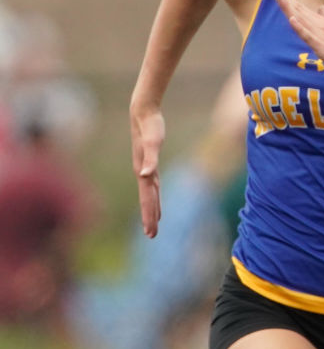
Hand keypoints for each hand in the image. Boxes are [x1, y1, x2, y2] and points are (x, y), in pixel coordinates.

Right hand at [131, 106, 165, 237]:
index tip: (150, 231)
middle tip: (151, 235)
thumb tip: (146, 174)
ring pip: (149, 194)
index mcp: (144, 172)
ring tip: (153, 224)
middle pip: (147, 200)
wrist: (143, 113)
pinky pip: (153, 185)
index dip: (149, 215)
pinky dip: (155, 196)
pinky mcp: (149, 163)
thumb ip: (151, 159)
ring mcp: (145, 169)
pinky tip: (156, 200)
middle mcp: (143, 173)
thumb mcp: (153, 142)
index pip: (147, 199)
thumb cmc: (150, 126)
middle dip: (149, 218)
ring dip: (151, 209)